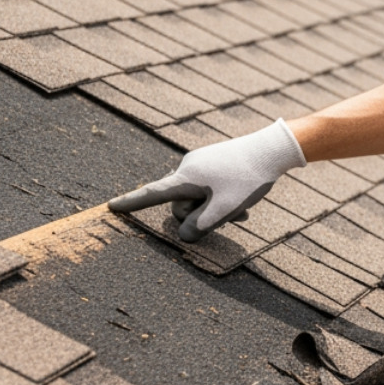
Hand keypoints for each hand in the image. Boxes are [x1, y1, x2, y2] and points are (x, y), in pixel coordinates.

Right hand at [109, 119, 306, 241]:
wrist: (273, 149)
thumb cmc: (248, 179)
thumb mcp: (225, 209)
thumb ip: (200, 227)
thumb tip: (183, 236)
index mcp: (186, 178)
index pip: (152, 194)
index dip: (131, 203)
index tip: (110, 207)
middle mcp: (188, 167)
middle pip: (181, 204)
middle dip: (200, 216)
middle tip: (230, 214)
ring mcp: (201, 164)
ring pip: (198, 198)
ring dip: (215, 210)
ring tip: (241, 210)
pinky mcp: (213, 163)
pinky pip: (209, 189)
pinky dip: (221, 201)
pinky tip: (242, 205)